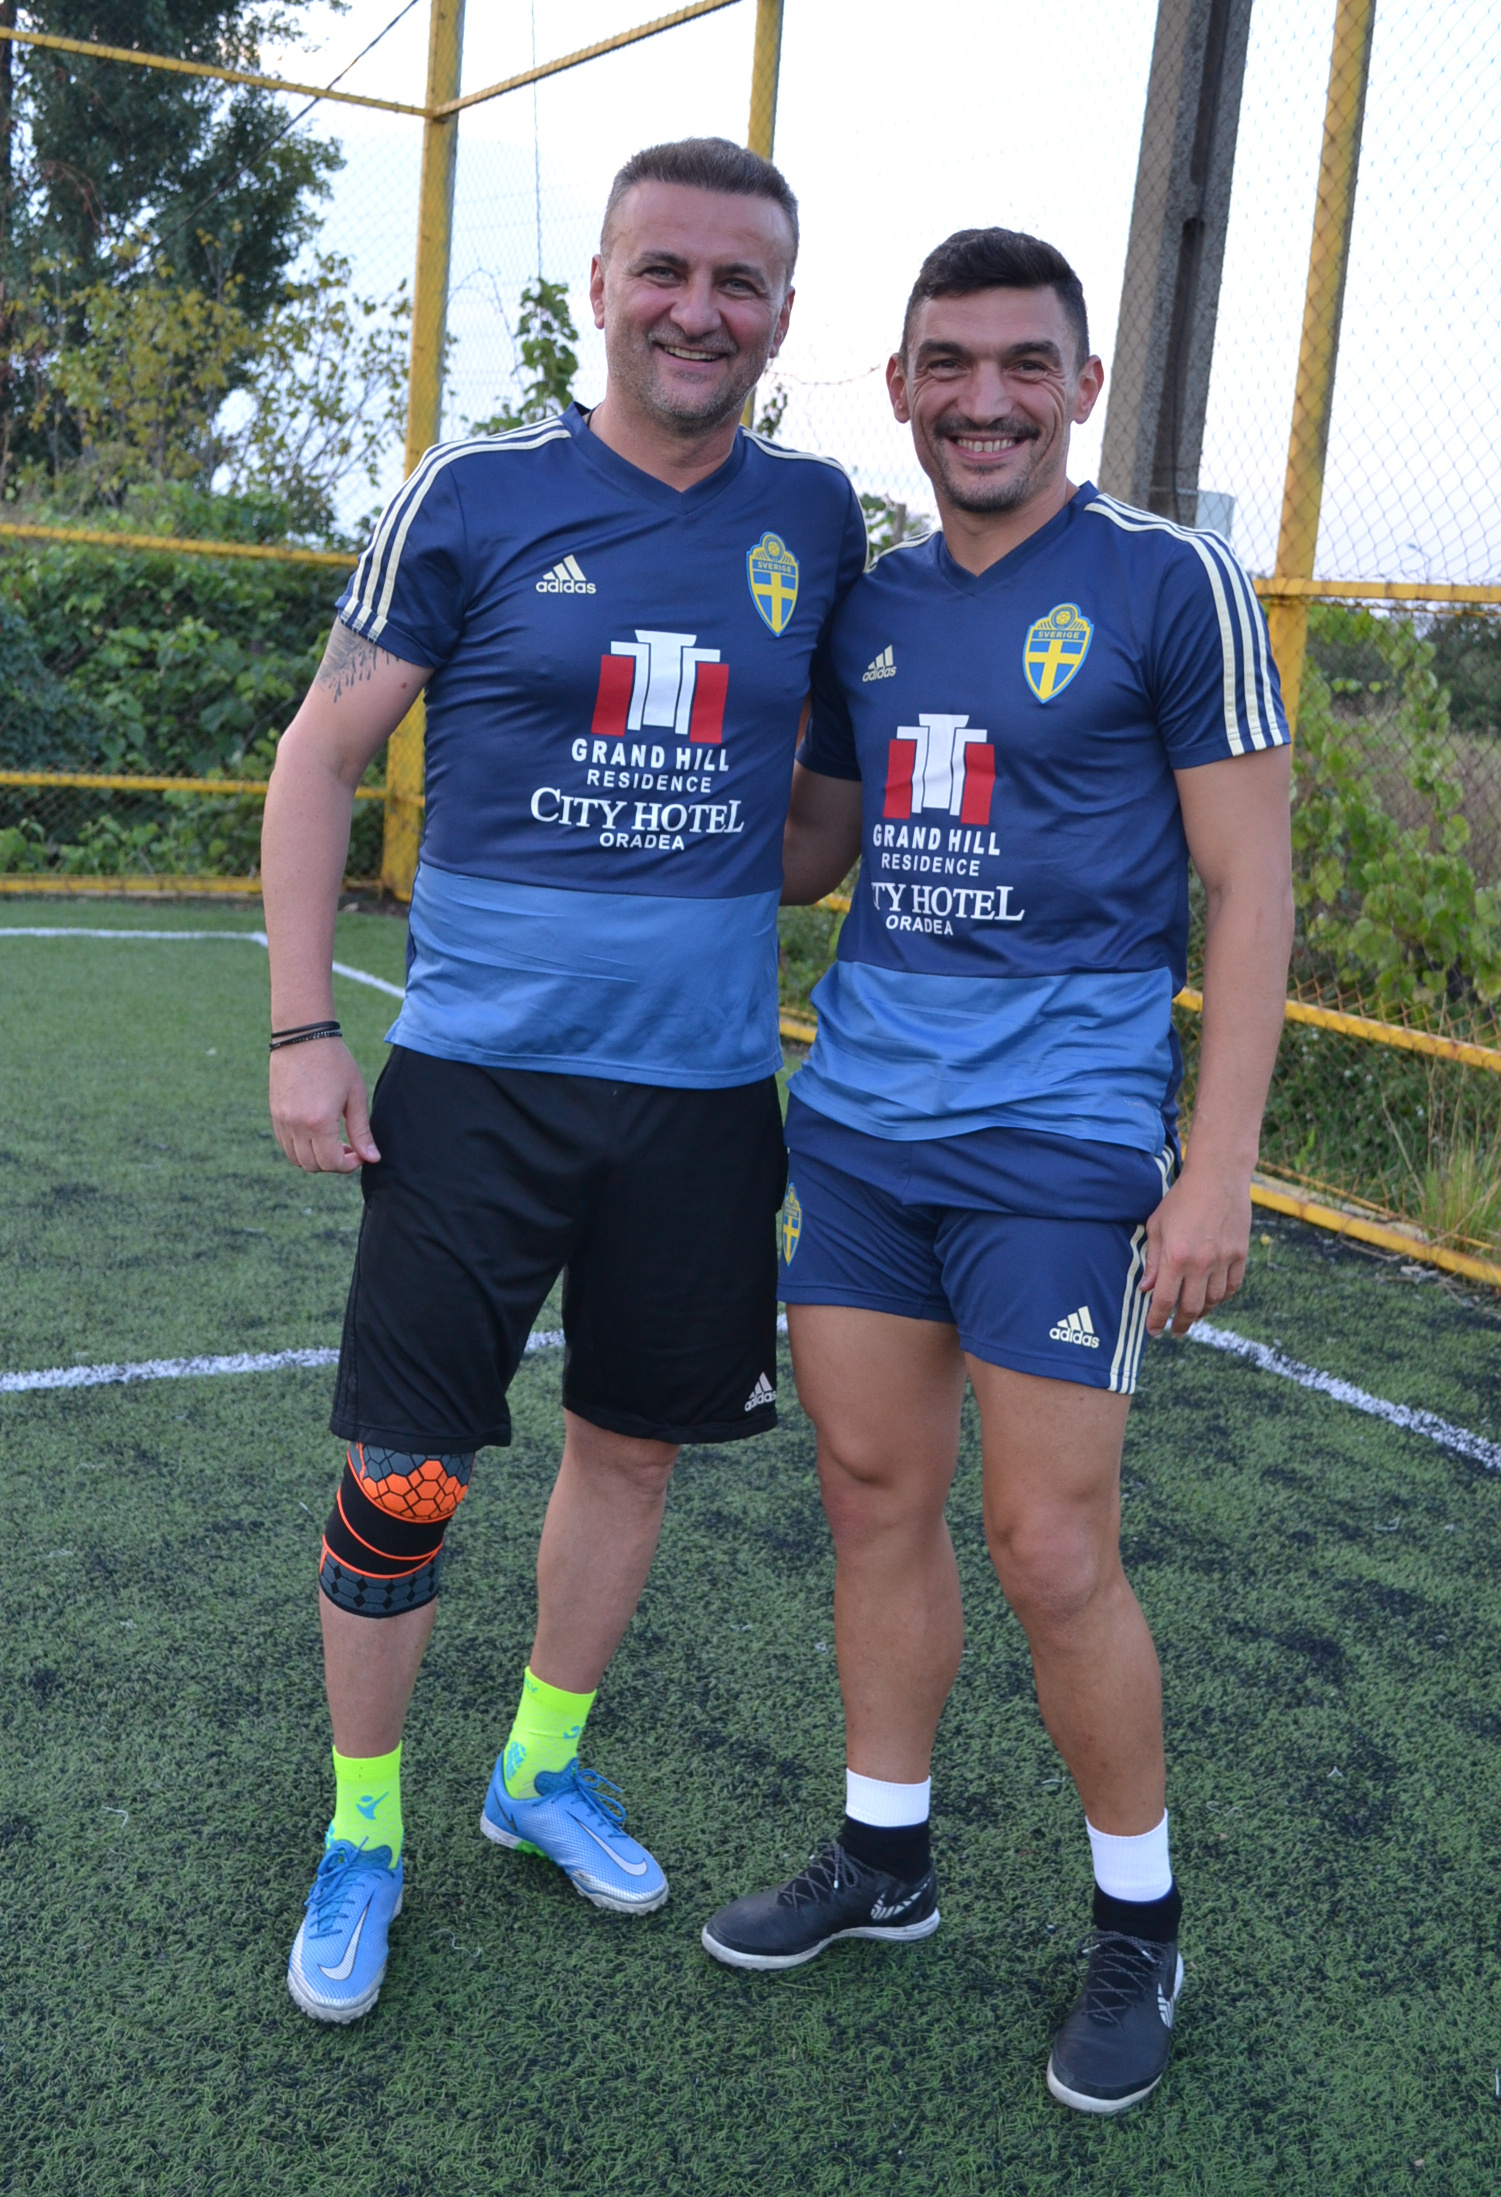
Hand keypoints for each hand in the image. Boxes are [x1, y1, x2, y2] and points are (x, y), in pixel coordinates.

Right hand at [269, 1038, 379, 1172]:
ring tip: (332, 1141)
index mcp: (319, 1122)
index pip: (332, 1163)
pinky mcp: (275, 1114)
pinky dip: (301, 1149)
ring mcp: (282, 1121)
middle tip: (349, 1148)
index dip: (349, 1165)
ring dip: (316, 1159)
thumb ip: (362, 1131)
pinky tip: (316, 1134)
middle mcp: (296, 1125)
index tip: (359, 1154)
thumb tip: (372, 1159)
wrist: (303, 1036)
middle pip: (313, 1166)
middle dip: (334, 1163)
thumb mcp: (355, 1095)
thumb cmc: (335, 1062)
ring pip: (297, 1159)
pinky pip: (286, 1145)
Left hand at [1140, 1162, 1249, 1336]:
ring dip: (1202, 1312)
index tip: (1153, 1331)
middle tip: (1175, 1331)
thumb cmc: (1181, 1199)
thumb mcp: (1157, 1226)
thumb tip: (1147, 1289)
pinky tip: (1213, 1298)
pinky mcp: (1240, 1254)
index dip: (1157, 1320)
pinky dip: (1222, 1297)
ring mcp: (1224, 1260)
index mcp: (1175, 1257)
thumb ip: (1153, 1260)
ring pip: (1214, 1300)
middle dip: (1180, 1324)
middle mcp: (1201, 1263)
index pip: (1164, 1301)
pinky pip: (1233, 1286)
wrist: (1217, 1177)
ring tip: (1193, 1314)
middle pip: (1191, 1307)